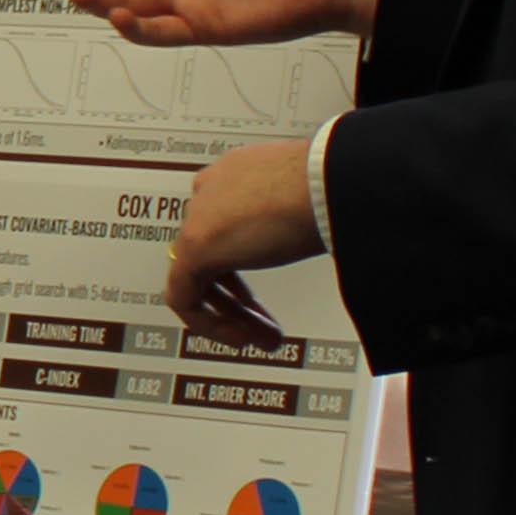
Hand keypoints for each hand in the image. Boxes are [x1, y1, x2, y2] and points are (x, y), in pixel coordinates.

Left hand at [163, 136, 321, 352]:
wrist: (327, 181)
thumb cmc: (331, 186)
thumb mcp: (309, 204)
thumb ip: (293, 221)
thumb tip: (309, 237)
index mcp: (237, 175)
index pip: (226, 228)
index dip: (243, 270)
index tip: (261, 297)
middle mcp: (212, 191)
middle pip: (213, 257)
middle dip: (240, 301)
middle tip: (267, 328)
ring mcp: (199, 216)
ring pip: (199, 279)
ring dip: (231, 316)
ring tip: (263, 340)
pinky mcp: (194, 245)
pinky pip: (185, 296)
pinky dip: (209, 323)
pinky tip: (241, 336)